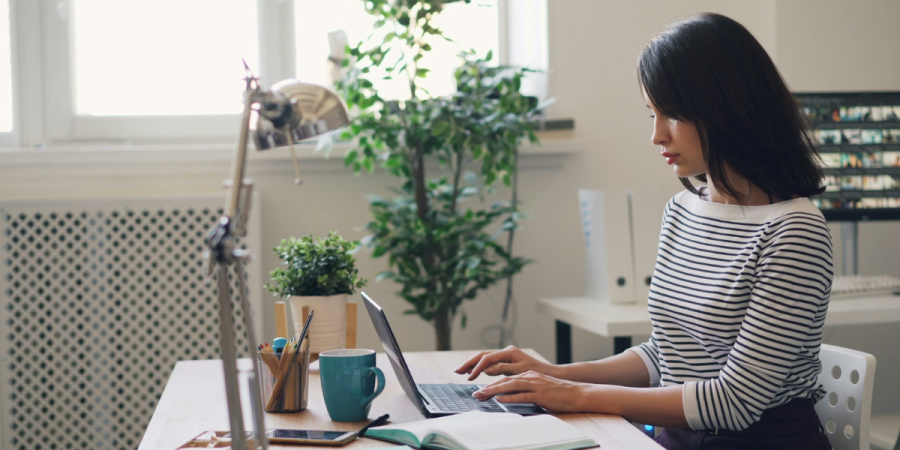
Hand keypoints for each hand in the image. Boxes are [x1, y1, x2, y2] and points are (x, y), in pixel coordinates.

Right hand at [455, 346, 553, 380]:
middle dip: (469, 363)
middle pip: (483, 356)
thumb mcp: (520, 372)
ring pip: (484, 359)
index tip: (469, 377)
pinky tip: (473, 372)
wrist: (548, 373)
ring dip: (472, 365)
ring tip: (461, 371)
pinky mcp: (506, 361)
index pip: (488, 359)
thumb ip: (503, 369)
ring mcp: (505, 356)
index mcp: (509, 352)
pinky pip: (490, 363)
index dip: (477, 368)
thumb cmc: (537, 373)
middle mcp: (506, 351)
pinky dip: (480, 368)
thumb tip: (486, 369)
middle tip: (457, 371)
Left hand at [471, 371, 589, 412]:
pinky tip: (501, 399)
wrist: (576, 393)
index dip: (491, 385)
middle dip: (488, 387)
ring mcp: (535, 385)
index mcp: (528, 375)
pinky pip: (523, 395)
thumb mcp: (538, 388)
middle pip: (504, 381)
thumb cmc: (558, 393)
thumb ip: (524, 390)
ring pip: (510, 386)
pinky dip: (510, 397)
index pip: (505, 379)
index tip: (480, 392)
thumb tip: (508, 396)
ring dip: (495, 390)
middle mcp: (529, 377)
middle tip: (475, 394)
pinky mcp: (541, 394)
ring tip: (483, 395)